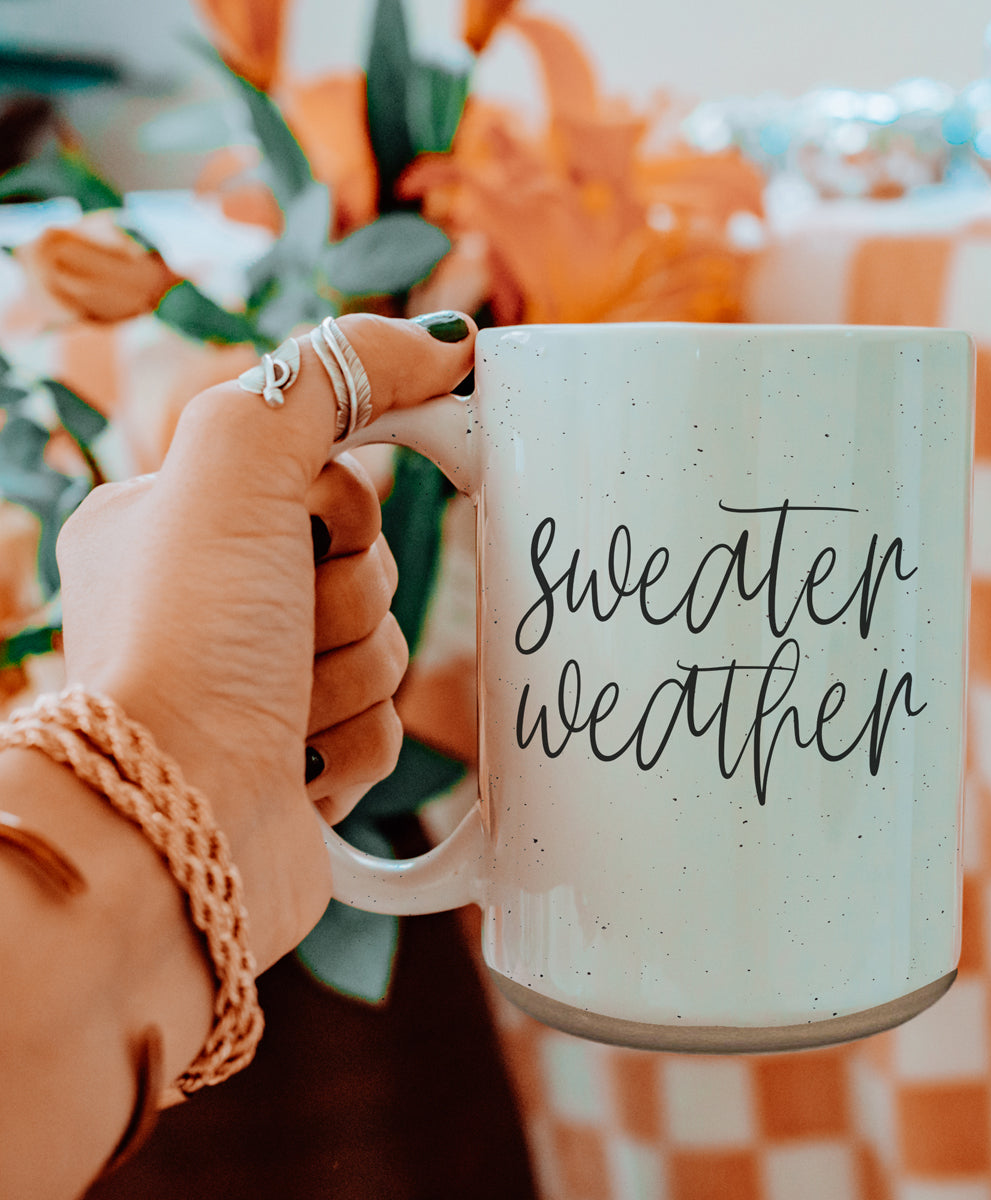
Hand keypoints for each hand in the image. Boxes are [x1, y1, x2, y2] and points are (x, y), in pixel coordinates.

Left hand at [54, 313, 475, 969]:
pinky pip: (383, 729)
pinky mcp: (300, 764)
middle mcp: (213, 603)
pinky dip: (352, 747)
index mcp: (178, 522)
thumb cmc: (184, 643)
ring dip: (349, 680)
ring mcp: (256, 689)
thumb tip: (445, 339)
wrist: (170, 828)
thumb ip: (330, 377)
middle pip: (368, 571)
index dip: (343, 511)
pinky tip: (296, 767)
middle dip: (346, 605)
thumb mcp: (234, 464)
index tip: (310, 537)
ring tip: (280, 713)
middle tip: (279, 634)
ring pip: (382, 652)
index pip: (331, 481)